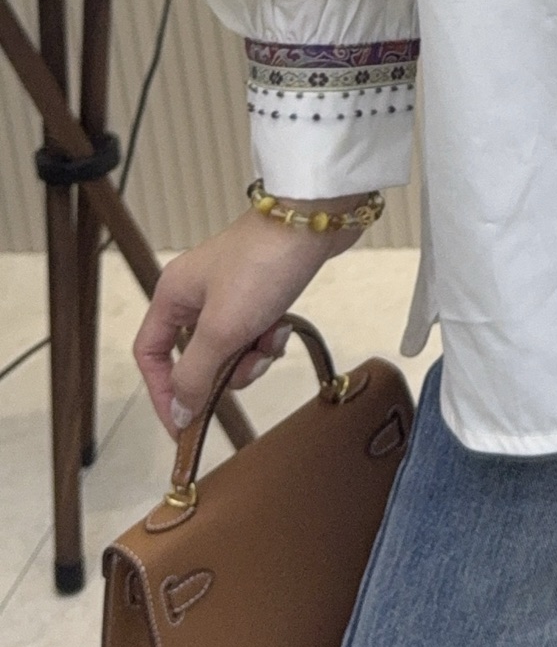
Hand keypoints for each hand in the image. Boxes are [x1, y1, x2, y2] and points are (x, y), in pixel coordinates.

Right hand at [133, 194, 368, 438]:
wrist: (315, 220)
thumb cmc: (262, 267)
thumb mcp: (223, 328)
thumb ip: (196, 374)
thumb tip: (179, 411)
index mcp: (173, 295)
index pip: (151, 355)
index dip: (163, 393)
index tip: (184, 426)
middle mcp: (196, 292)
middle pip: (196, 356)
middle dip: (225, 370)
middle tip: (251, 365)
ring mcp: (230, 290)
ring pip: (230, 348)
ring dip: (253, 353)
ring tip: (273, 337)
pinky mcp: (261, 289)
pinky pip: (256, 331)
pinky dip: (270, 336)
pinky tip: (285, 326)